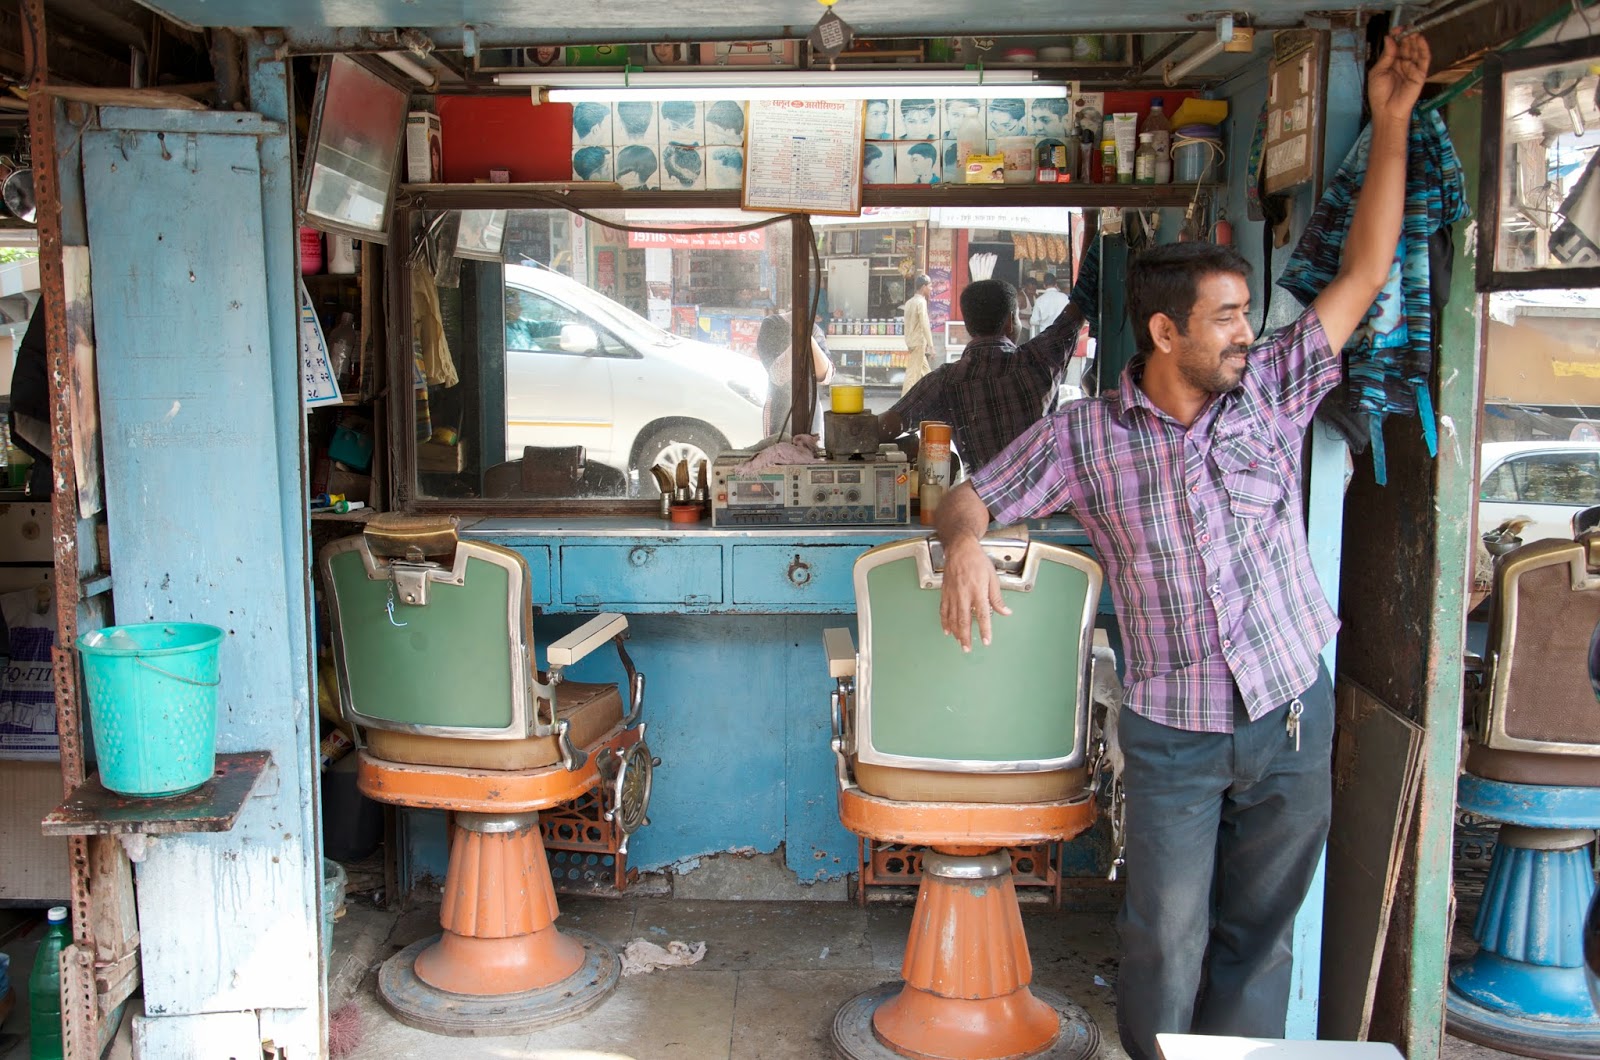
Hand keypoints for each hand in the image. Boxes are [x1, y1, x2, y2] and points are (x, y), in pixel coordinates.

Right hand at [939, 536, 1010, 650]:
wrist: (960, 549)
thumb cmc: (977, 561)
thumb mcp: (992, 577)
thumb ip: (997, 598)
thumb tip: (1005, 612)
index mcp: (978, 591)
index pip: (982, 615)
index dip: (984, 630)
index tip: (986, 641)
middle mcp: (964, 594)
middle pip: (964, 620)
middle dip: (966, 636)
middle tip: (968, 649)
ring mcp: (952, 594)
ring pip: (952, 618)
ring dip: (956, 632)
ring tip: (960, 643)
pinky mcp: (945, 592)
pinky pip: (943, 610)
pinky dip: (945, 622)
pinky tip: (947, 630)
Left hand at [1367, 28, 1429, 126]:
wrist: (1387, 111)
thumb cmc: (1379, 94)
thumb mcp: (1378, 72)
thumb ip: (1386, 55)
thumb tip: (1389, 38)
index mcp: (1390, 63)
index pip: (1396, 46)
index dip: (1397, 37)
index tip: (1396, 29)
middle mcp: (1402, 64)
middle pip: (1407, 46)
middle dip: (1407, 36)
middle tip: (1407, 28)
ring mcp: (1412, 68)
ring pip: (1416, 50)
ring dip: (1415, 40)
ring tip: (1414, 31)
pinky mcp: (1420, 74)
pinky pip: (1424, 59)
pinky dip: (1424, 48)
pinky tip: (1421, 40)